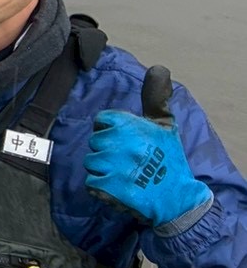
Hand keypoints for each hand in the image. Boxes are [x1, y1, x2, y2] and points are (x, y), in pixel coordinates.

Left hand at [85, 67, 212, 231]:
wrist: (177, 199)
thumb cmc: (169, 159)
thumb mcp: (165, 125)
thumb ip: (155, 97)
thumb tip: (159, 68)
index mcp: (127, 124)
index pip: (102, 121)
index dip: (113, 131)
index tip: (129, 142)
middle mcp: (118, 142)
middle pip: (95, 142)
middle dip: (109, 152)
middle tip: (131, 161)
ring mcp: (111, 165)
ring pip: (91, 162)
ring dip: (104, 170)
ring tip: (126, 175)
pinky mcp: (107, 186)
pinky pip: (91, 182)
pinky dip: (102, 188)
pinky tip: (120, 188)